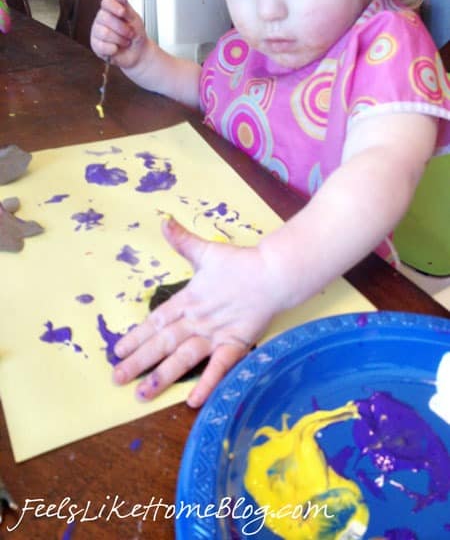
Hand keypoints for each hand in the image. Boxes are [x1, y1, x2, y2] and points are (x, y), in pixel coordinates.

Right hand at [90, 0, 150, 69]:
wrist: (138, 53)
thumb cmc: (136, 35)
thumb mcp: (134, 19)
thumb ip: (126, 6)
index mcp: (110, 9)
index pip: (106, 2)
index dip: (114, 7)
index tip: (123, 13)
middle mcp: (101, 19)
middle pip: (105, 18)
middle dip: (122, 28)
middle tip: (130, 33)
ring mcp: (97, 31)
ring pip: (105, 33)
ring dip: (120, 40)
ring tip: (124, 41)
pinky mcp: (95, 45)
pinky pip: (102, 46)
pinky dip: (114, 49)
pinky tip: (117, 48)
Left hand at [113, 217, 282, 407]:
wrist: (272, 273)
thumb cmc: (240, 263)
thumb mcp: (206, 251)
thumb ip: (183, 240)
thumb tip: (163, 221)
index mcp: (187, 299)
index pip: (155, 321)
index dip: (135, 336)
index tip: (116, 350)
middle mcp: (196, 319)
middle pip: (162, 342)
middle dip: (138, 361)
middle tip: (116, 378)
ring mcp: (215, 333)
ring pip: (184, 357)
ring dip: (163, 376)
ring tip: (142, 394)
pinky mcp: (235, 343)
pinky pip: (219, 366)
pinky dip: (207, 383)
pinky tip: (193, 402)